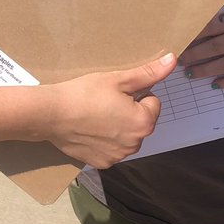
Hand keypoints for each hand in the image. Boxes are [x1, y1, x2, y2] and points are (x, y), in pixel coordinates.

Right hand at [46, 53, 175, 165]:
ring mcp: (118, 156)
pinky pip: (111, 149)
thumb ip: (148, 73)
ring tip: (96, 115)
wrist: (52, 115)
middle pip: (141, 121)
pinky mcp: (102, 163)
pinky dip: (104, 141)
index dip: (136, 94)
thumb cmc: (85, 94)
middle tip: (105, 102)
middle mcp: (135, 144)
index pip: (153, 102)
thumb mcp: (118, 79)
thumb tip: (172, 60)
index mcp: (144, 122)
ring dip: (118, 127)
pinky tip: (90, 130)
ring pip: (127, 136)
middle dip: (129, 112)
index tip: (116, 92)